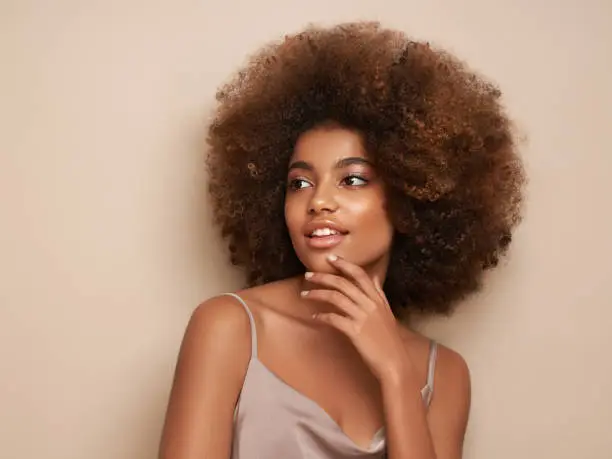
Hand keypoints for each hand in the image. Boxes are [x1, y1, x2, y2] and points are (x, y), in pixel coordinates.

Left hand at [301, 254, 412, 383]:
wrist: (395, 363)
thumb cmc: (389, 340)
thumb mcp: (387, 313)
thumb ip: (378, 294)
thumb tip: (373, 277)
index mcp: (378, 299)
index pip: (360, 275)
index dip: (344, 264)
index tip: (330, 258)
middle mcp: (370, 305)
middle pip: (343, 283)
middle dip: (323, 277)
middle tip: (308, 275)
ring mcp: (362, 317)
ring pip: (336, 298)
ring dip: (318, 294)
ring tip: (305, 295)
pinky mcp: (355, 332)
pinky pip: (334, 318)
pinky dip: (322, 316)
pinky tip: (315, 316)